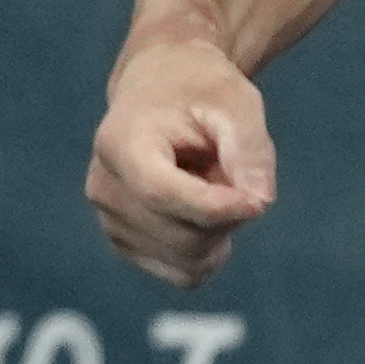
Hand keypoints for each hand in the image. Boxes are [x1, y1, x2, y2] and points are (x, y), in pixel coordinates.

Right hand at [85, 36, 276, 288]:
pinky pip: (184, 273)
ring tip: (211, 183)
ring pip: (188, 261)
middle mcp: (105, 186)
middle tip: (234, 173)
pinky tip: (200, 209)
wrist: (163, 90)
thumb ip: (249, 147)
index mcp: (120, 142)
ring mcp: (110, 221)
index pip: (162, 194)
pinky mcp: (125, 244)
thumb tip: (259, 200)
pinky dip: (207, 250)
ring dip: (219, 232)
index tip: (259, 201)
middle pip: (184, 236)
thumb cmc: (201, 91)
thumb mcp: (235, 101)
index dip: (216, 207)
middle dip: (227, 215)